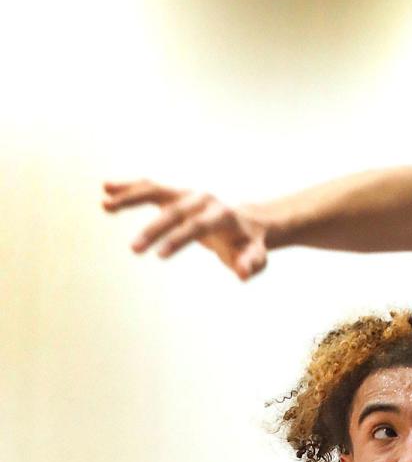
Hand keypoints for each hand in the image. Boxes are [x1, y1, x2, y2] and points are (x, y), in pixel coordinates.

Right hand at [102, 180, 267, 279]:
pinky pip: (149, 188)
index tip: (159, 255)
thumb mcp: (255, 257)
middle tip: (134, 249)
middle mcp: (203, 198)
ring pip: (156, 191)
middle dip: (153, 229)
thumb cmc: (249, 244)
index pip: (198, 225)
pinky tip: (107, 189)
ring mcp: (186, 193)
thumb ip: (251, 264)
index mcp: (222, 214)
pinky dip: (129, 188)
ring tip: (105, 204)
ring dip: (130, 197)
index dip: (179, 238)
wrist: (247, 222)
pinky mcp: (174, 194)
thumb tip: (242, 272)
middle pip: (174, 211)